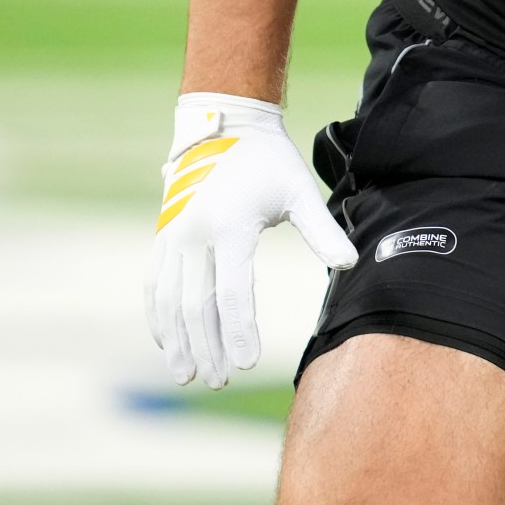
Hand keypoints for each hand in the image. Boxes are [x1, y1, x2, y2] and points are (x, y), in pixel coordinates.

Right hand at [144, 92, 358, 387]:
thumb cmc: (268, 161)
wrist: (224, 124)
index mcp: (231, 226)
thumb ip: (322, 230)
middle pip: (198, 304)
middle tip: (220, 380)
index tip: (244, 362)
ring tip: (188, 375)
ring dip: (178, 341)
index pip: (233, 290)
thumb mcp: (299, 190)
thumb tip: (349, 263)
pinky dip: (159, 317)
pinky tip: (168, 343)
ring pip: (170, 300)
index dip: (238, 329)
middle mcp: (194, 234)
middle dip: (208, 346)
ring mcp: (173, 235)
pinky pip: (155, 284)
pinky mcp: (162, 236)